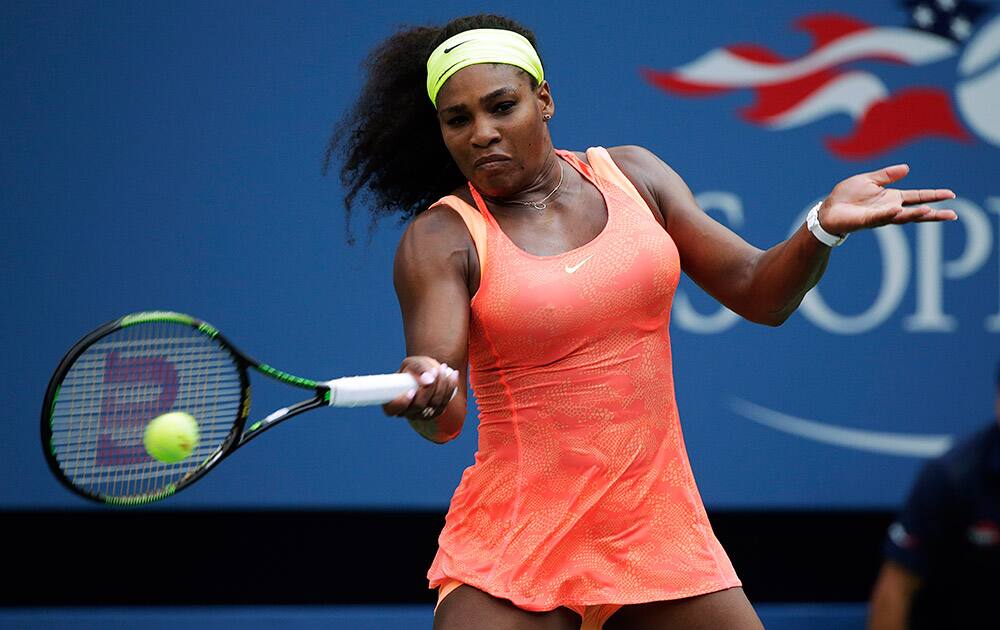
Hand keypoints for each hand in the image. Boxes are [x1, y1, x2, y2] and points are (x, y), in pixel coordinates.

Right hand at [382, 355, 459, 420]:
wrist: (425, 372)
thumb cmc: (413, 368)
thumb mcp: (412, 363)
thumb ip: (418, 368)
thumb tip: (429, 380)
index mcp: (392, 402)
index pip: (392, 410)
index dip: (401, 404)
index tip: (411, 392)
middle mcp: (406, 412)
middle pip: (419, 405)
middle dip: (429, 388)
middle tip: (434, 370)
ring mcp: (421, 415)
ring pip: (434, 405)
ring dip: (442, 385)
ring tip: (443, 367)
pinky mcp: (436, 412)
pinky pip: (445, 403)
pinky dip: (450, 388)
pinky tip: (453, 374)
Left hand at [819, 164, 956, 234]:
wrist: (828, 209)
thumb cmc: (846, 196)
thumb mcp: (868, 180)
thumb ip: (887, 175)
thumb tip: (907, 168)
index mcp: (892, 198)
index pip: (917, 197)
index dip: (933, 195)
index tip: (951, 194)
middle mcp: (889, 209)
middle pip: (916, 212)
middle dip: (934, 214)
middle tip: (952, 215)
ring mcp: (879, 216)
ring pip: (901, 217)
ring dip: (915, 215)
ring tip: (930, 212)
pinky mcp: (866, 221)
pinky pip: (879, 217)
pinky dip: (889, 214)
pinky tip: (898, 210)